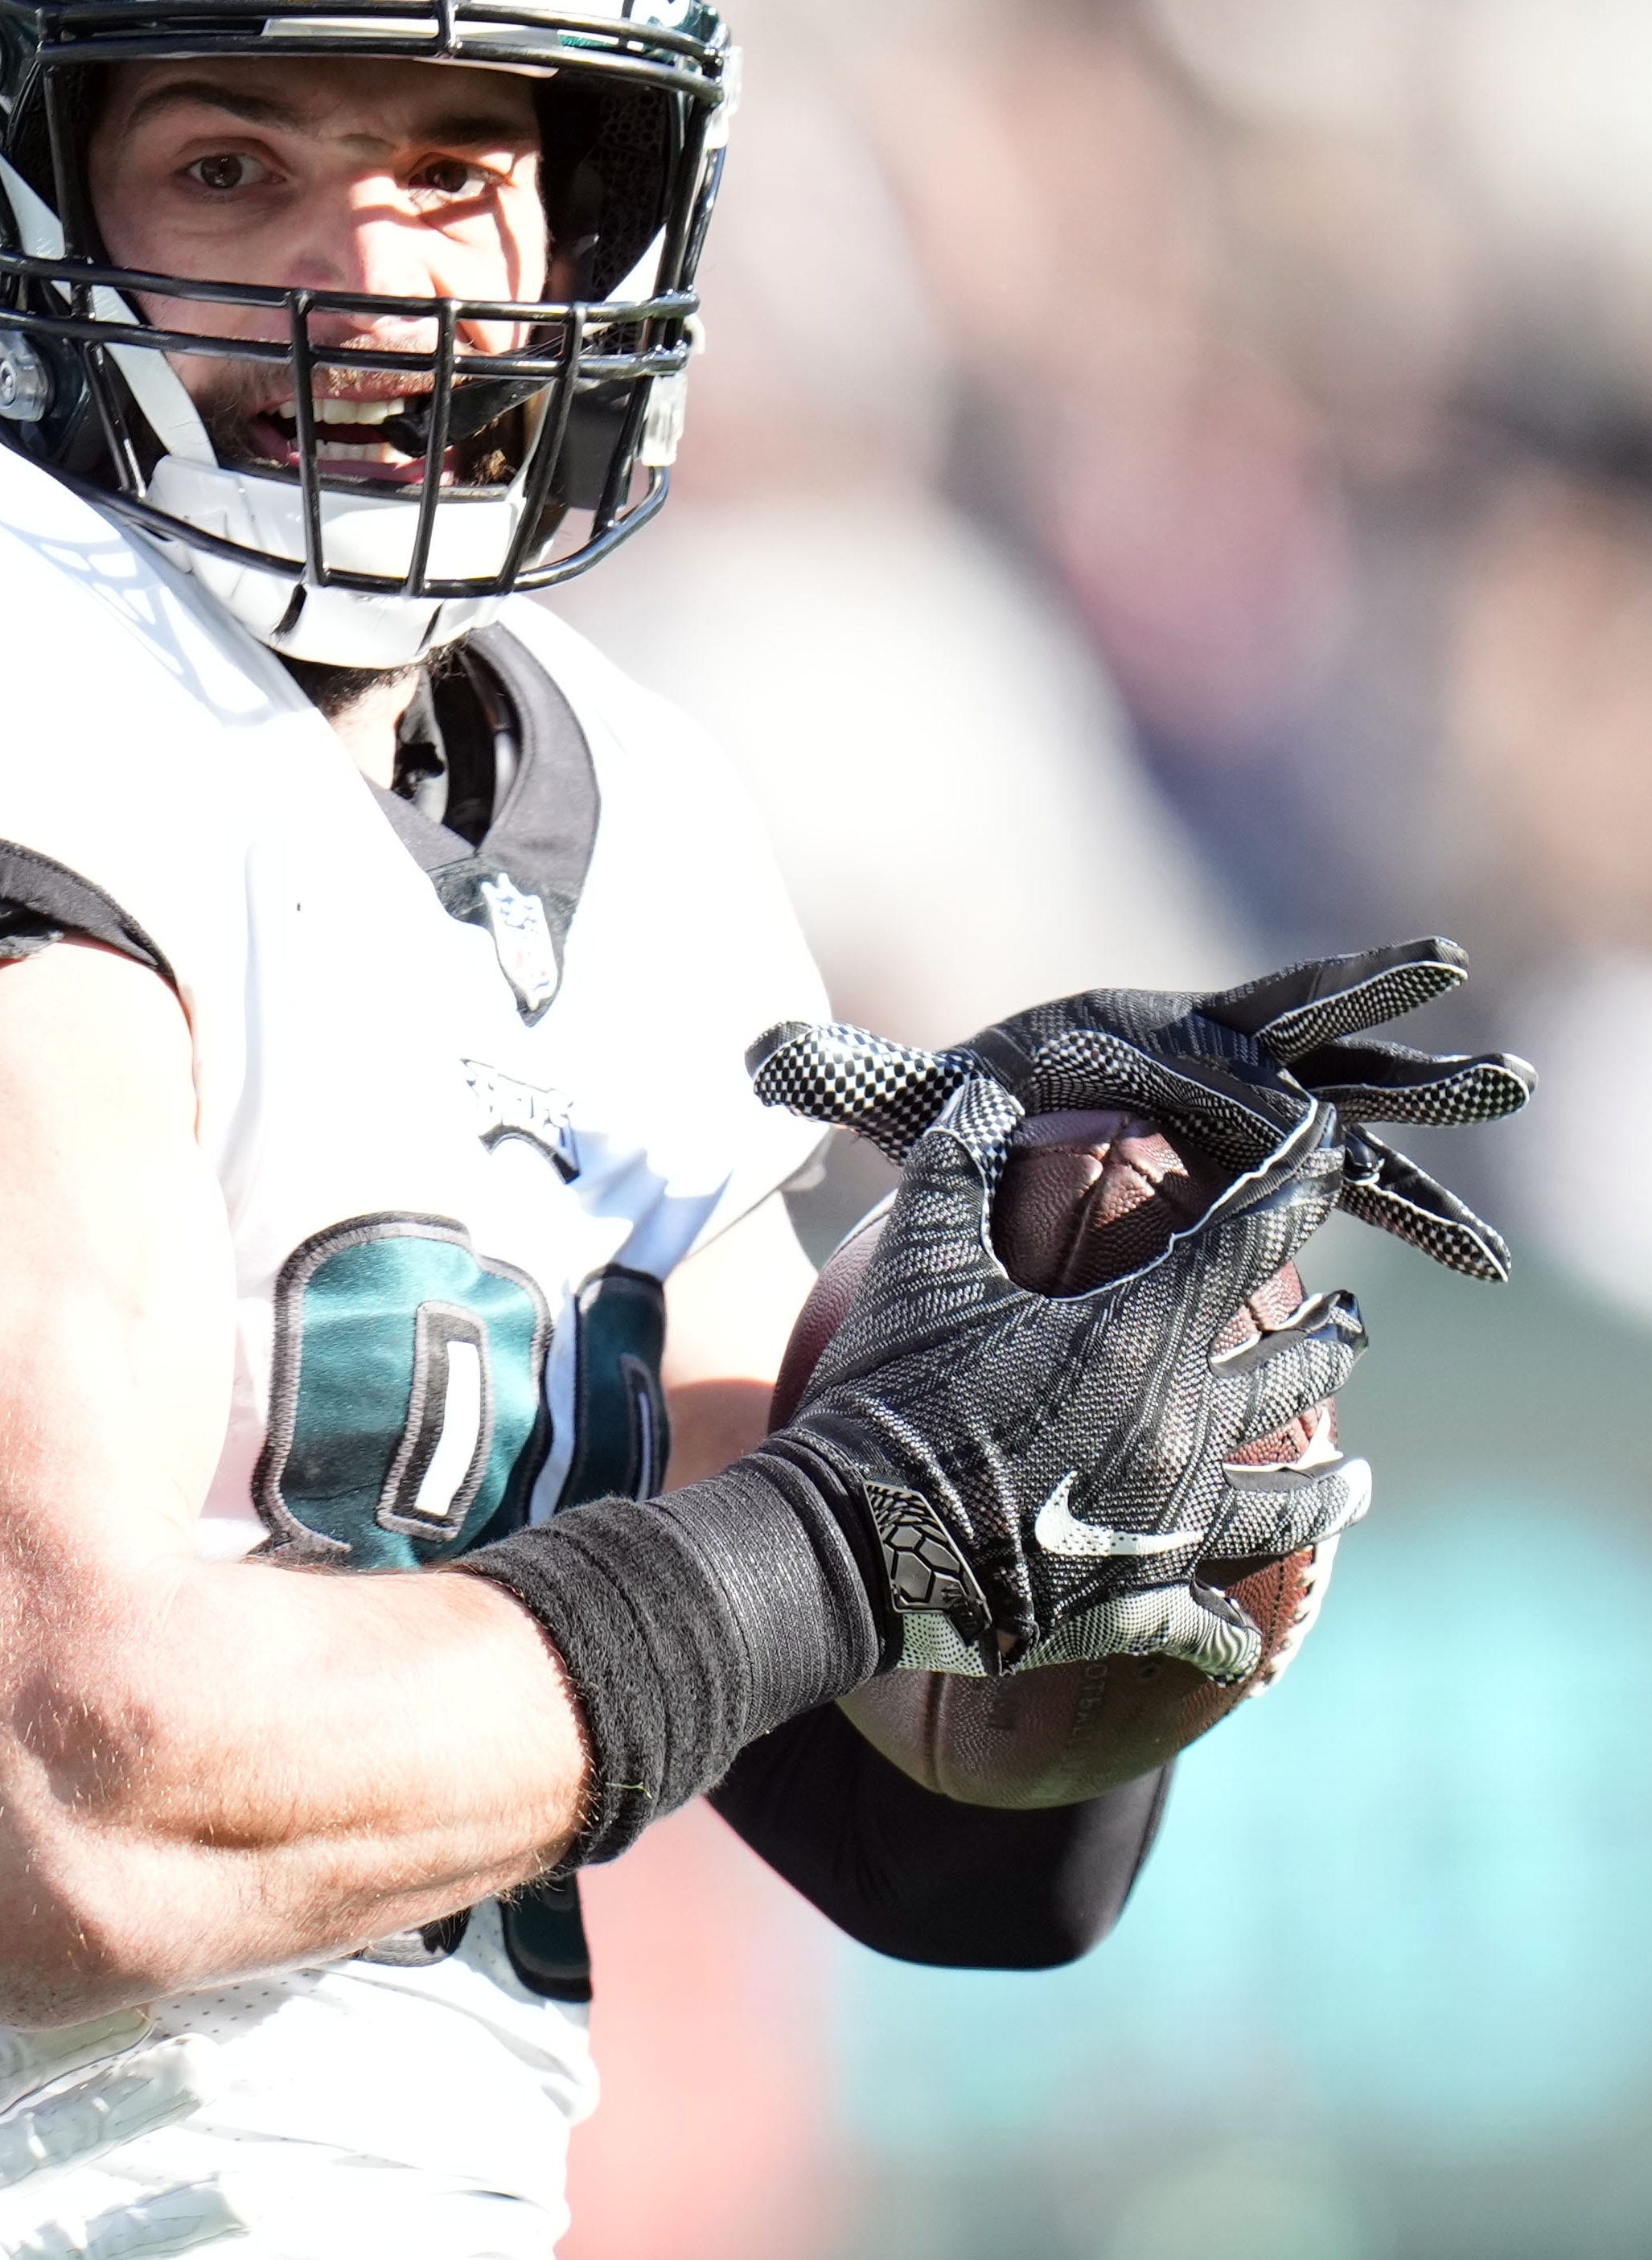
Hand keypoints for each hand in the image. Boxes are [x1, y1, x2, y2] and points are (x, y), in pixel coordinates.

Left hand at [753, 934, 1531, 1282]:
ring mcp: (1260, 1110)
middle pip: (1305, 1033)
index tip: (1347, 1018)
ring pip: (1357, 1102)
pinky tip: (1478, 1261)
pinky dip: (1417, 1218)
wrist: (1024, 1122)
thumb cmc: (986, 1102)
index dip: (1270, 1031)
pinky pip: (1360, 1189)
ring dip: (1426, 1099)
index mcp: (1142, 1034)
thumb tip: (753, 1053)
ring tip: (1505, 1086)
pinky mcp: (1280, 1164)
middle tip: (1456, 998)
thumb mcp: (921, 1098)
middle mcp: (1215, 1059)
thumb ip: (848, 1077)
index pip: (1212, 1029)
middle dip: (1378, 1018)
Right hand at [761, 1070, 1367, 1690]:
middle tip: (1348, 1323)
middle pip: (1300, 1371)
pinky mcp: (1136, 1606)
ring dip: (1335, 1488)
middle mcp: (1184, 1429)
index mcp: (1142, 1335)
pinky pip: (1211, 1629)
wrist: (851, 1547)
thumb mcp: (916, 1265)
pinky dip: (1231, 1635)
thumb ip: (959, 1167)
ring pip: (1294, 1504)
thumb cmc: (885, 1396)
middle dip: (1333, 1338)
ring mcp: (1171, 1527)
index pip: (1253, 1235)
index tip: (1327, 1156)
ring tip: (1358, 1479)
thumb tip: (987, 1091)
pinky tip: (1248, 1637)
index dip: (1299, 1184)